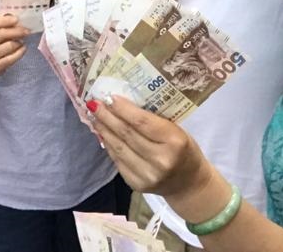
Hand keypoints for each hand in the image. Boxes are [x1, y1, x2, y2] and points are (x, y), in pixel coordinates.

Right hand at [0, 15, 28, 80]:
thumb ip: (0, 25)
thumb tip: (15, 19)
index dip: (5, 20)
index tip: (16, 19)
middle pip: (2, 33)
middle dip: (17, 30)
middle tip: (26, 30)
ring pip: (9, 45)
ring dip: (19, 42)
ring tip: (21, 41)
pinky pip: (12, 57)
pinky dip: (20, 52)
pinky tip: (23, 48)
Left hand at [89, 94, 211, 199]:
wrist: (189, 184)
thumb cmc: (183, 150)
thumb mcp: (176, 130)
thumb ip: (153, 121)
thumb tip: (121, 105)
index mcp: (175, 141)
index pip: (143, 122)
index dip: (123, 109)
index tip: (109, 97)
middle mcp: (160, 160)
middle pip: (127, 134)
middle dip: (107, 117)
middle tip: (93, 103)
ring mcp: (147, 175)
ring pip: (119, 148)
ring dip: (104, 130)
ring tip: (94, 117)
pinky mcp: (137, 185)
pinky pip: (118, 161)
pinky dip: (109, 146)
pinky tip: (103, 134)